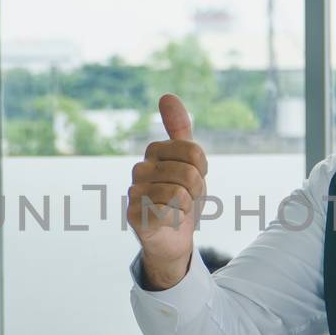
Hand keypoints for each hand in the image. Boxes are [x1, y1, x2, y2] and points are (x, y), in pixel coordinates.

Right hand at [127, 94, 206, 290]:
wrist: (172, 239)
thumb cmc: (181, 198)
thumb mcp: (188, 161)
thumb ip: (180, 130)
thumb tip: (166, 95)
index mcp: (153, 152)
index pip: (193, 150)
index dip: (202, 169)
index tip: (195, 178)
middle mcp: (140, 169)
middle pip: (189, 171)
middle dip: (197, 189)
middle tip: (187, 198)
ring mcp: (134, 192)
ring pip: (180, 192)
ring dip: (188, 206)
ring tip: (178, 210)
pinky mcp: (134, 215)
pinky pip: (169, 210)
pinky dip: (177, 218)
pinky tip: (168, 221)